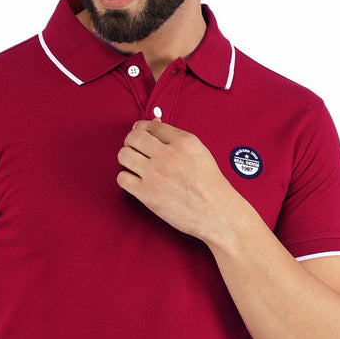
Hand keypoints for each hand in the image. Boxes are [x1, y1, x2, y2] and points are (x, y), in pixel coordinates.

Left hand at [117, 119, 236, 240]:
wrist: (217, 213)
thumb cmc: (210, 185)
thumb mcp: (199, 152)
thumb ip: (176, 138)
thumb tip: (153, 125)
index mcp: (183, 141)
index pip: (149, 125)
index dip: (142, 130)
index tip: (142, 137)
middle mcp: (168, 155)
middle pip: (132, 137)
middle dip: (132, 143)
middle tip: (137, 151)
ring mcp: (156, 174)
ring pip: (123, 155)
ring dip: (127, 160)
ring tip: (136, 166)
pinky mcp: (147, 194)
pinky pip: (122, 178)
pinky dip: (126, 179)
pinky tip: (136, 181)